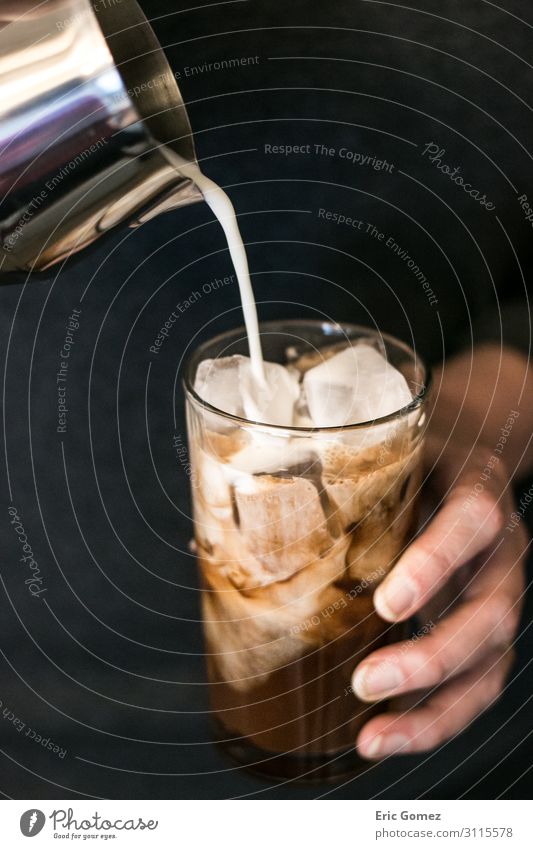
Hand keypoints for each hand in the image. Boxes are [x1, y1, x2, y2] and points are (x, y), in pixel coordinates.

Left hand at [352, 344, 530, 759]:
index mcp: (474, 491)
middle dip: (431, 657)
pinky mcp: (485, 629)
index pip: (470, 524)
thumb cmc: (415, 454)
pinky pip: (475, 684)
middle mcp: (498, 550)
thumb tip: (215, 532)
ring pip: (488, 663)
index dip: (434, 565)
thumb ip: (319, 479)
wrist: (465, 452)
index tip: (387, 604)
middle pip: (489, 613)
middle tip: (366, 681)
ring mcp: (496, 593)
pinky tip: (385, 736)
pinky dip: (435, 719)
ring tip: (373, 736)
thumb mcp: (385, 448)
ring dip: (434, 708)